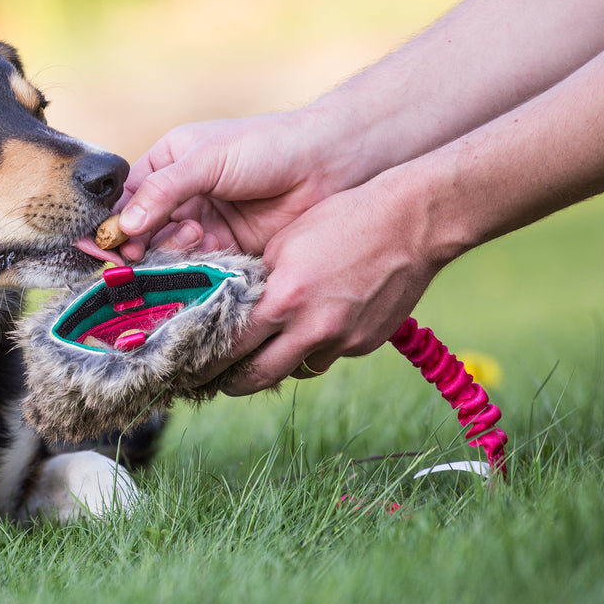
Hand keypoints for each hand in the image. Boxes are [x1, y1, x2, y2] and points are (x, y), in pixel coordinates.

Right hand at [114, 108, 349, 262]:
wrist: (328, 165)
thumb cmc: (266, 147)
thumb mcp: (207, 160)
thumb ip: (163, 190)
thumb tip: (123, 226)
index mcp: (167, 165)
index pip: (126, 200)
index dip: (114, 224)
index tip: (110, 245)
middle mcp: (180, 198)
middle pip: (142, 233)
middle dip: (140, 245)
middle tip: (140, 255)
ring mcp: (203, 225)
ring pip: (168, 254)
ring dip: (172, 253)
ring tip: (196, 236)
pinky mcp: (227, 250)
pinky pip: (198, 268)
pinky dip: (196, 268)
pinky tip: (208, 255)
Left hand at [200, 173, 445, 393]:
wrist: (412, 223)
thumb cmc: (343, 220)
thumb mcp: (283, 243)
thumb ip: (257, 283)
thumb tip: (235, 311)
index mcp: (283, 300)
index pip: (230, 348)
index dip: (205, 363)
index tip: (190, 370)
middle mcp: (312, 329)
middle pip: (258, 377)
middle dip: (232, 383)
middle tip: (216, 383)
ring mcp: (342, 341)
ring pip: (295, 370)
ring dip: (277, 365)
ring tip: (262, 355)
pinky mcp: (365, 344)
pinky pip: (328, 356)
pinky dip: (313, 348)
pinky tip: (312, 327)